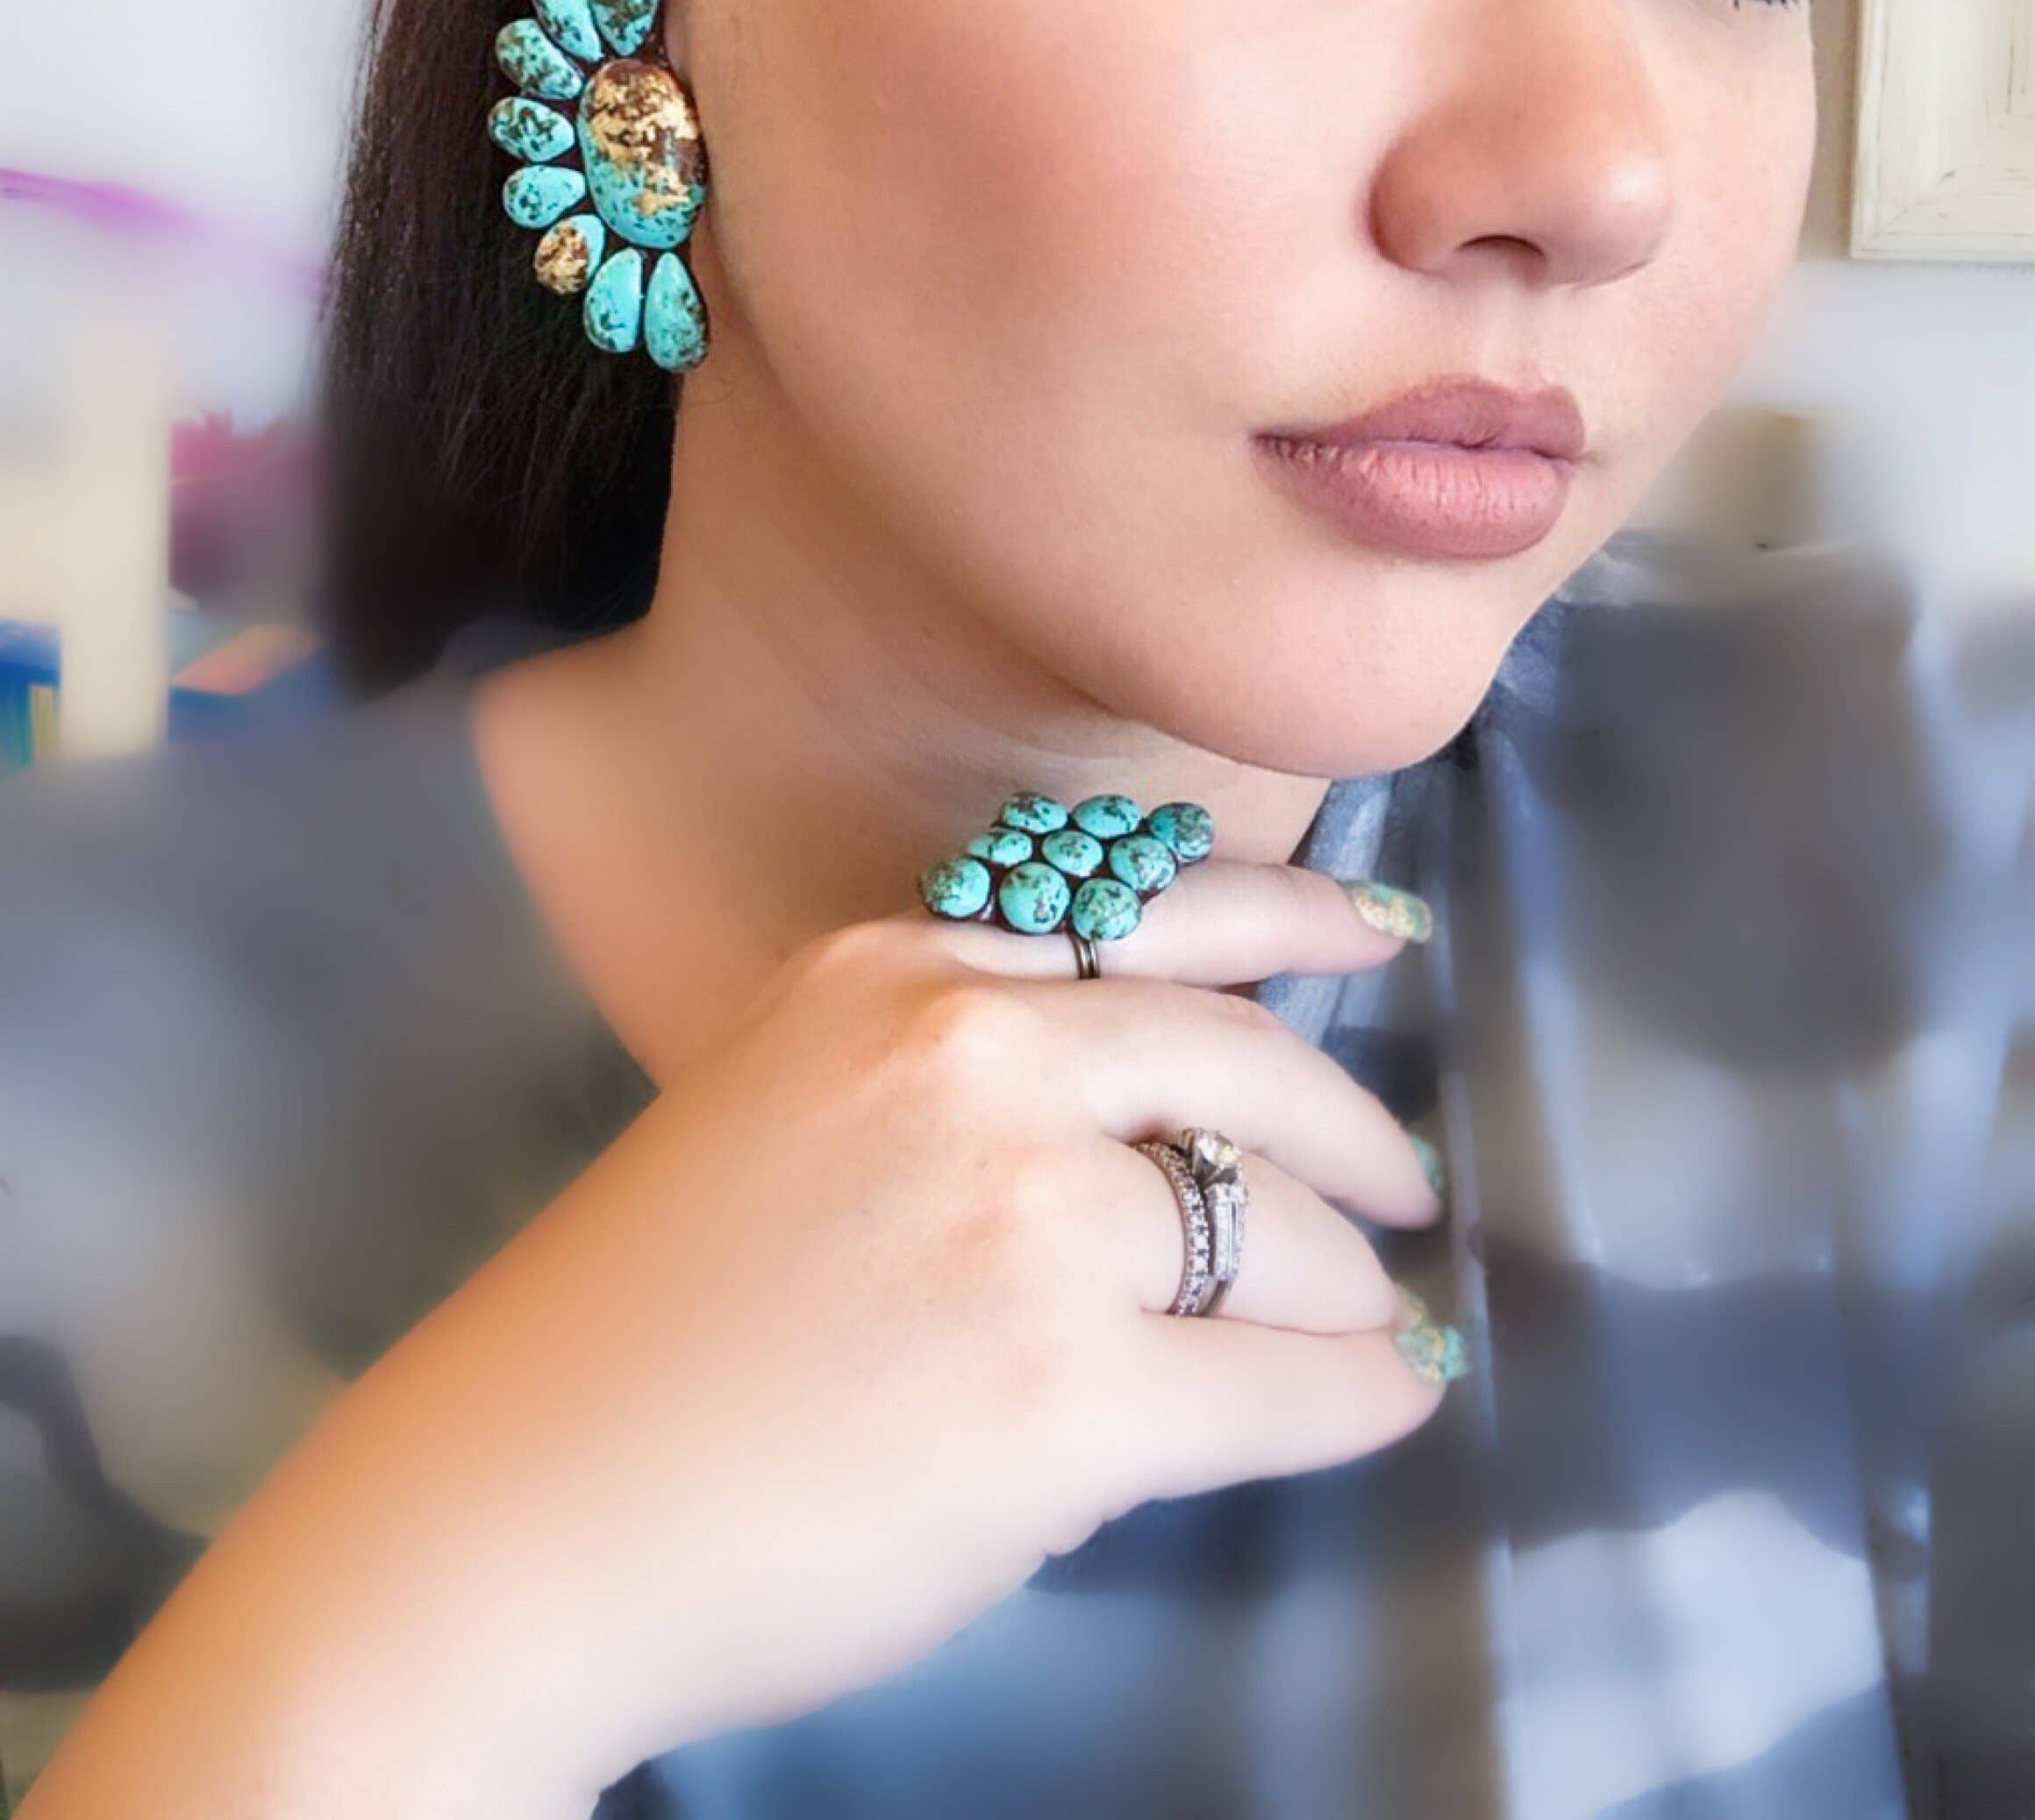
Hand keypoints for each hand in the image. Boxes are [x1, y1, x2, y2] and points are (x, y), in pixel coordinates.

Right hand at [25, 858, 1448, 1818]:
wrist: (512, 1519)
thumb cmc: (636, 1341)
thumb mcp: (785, 1116)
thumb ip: (954, 1083)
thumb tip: (1156, 1129)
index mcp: (892, 976)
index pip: (1145, 913)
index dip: (1289, 916)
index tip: (1378, 930)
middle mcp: (967, 1057)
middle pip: (1243, 1062)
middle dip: (1351, 1130)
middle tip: (1404, 1182)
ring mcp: (1021, 1221)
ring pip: (1281, 1234)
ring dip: (1351, 1289)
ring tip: (1372, 1321)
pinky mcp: (1060, 1394)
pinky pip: (1285, 1387)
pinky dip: (1361, 1397)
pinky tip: (1390, 1399)